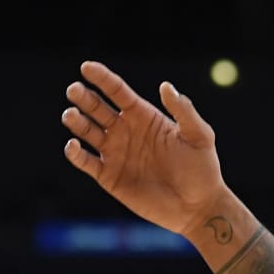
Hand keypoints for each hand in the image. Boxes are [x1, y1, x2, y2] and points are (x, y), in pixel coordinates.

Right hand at [61, 63, 227, 234]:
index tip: (86, 67)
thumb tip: (166, 86)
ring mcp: (115, 153)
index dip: (102, 78)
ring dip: (76, 122)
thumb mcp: (199, 136)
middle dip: (84, 97)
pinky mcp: (109, 176)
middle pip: (97, 108)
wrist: (198, 206)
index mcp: (144, 117)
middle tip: (74, 90)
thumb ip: (184, 112)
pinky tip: (74, 145)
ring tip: (71, 115)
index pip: (118, 92)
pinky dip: (75, 153)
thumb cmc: (203, 169)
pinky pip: (86, 162)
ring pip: (87, 131)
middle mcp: (125, 131)